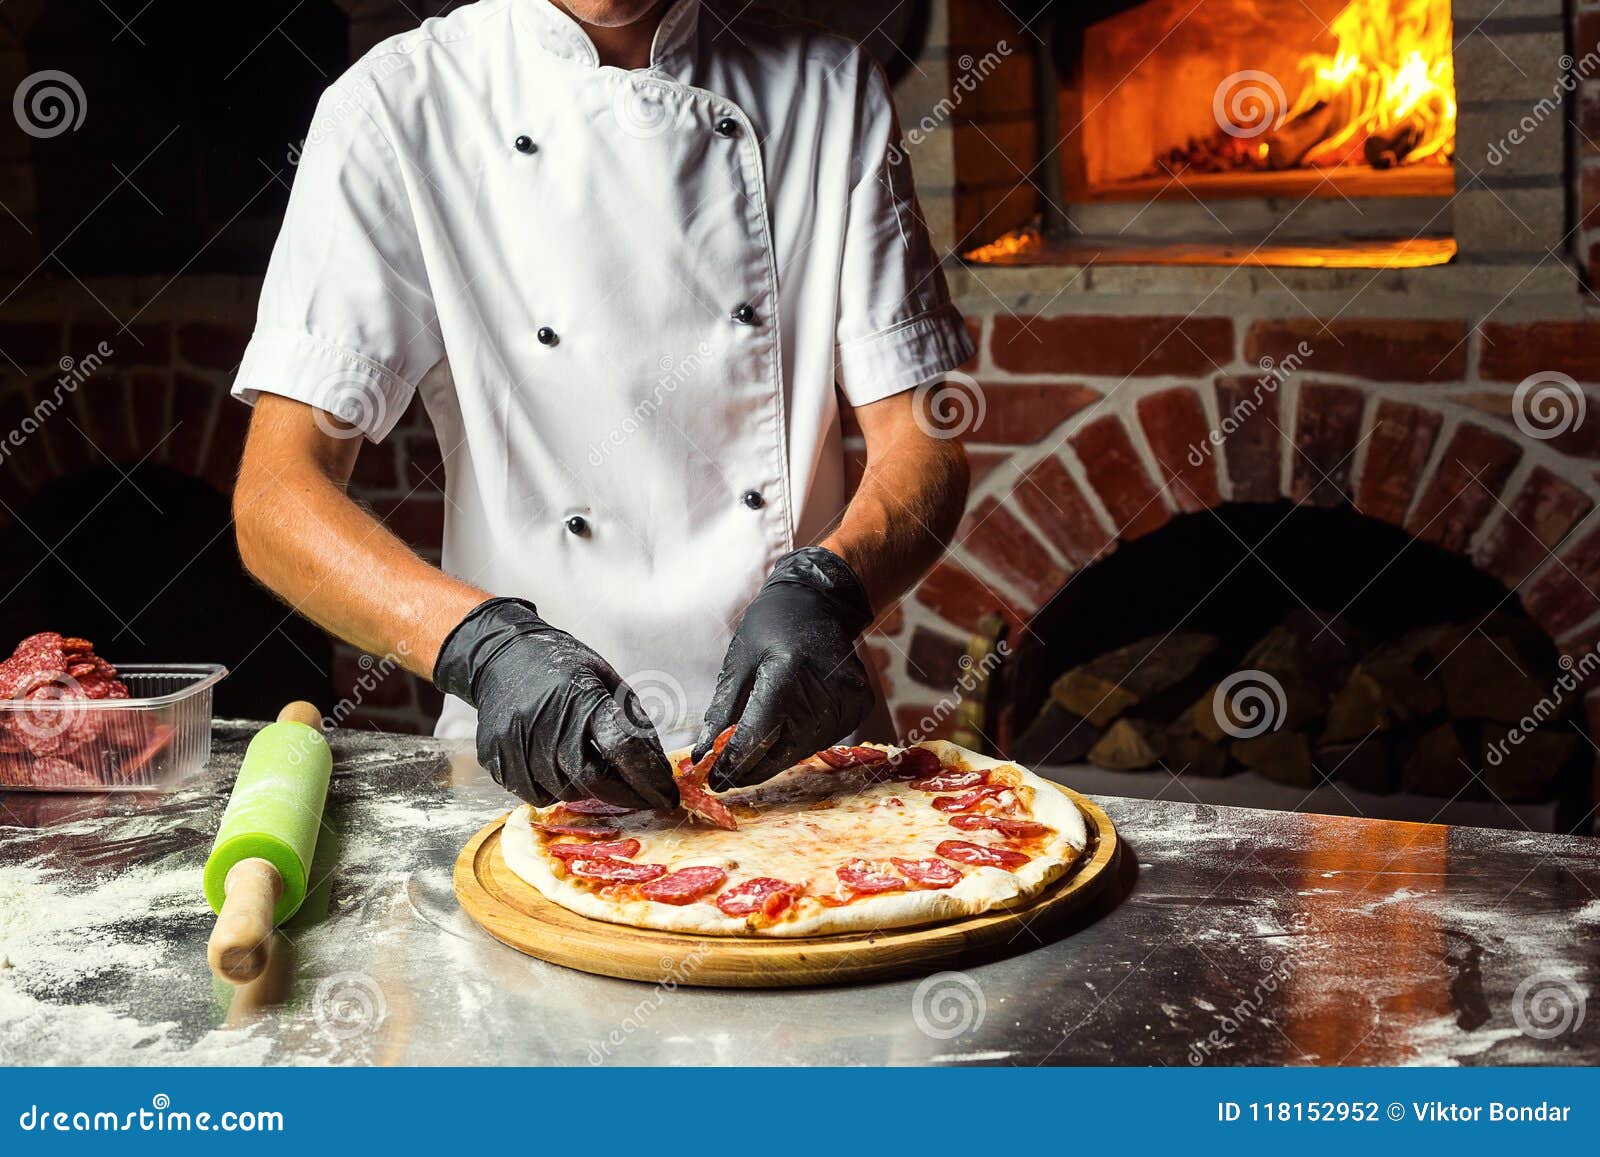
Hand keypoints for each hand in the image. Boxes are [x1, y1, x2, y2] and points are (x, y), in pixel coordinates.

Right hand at [433, 598, 676, 808]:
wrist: (501, 656)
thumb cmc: (561, 667)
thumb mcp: (605, 678)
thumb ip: (630, 720)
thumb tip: (655, 766)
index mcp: (581, 697)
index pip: (623, 748)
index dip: (649, 779)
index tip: (667, 795)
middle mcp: (547, 723)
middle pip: (594, 780)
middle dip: (625, 795)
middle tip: (642, 797)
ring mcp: (517, 743)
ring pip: (566, 791)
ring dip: (589, 788)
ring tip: (592, 766)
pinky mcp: (496, 758)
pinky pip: (536, 794)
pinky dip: (556, 788)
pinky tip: (559, 766)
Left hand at [692, 547, 874, 788]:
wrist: (821, 601)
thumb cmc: (773, 625)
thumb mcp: (739, 661)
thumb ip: (723, 710)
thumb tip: (703, 754)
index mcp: (788, 675)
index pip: (758, 735)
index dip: (733, 762)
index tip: (713, 779)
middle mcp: (824, 692)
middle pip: (781, 751)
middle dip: (750, 767)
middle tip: (725, 776)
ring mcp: (847, 701)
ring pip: (801, 750)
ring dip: (773, 758)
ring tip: (749, 756)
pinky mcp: (859, 706)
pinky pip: (821, 739)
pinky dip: (797, 743)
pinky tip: (781, 735)